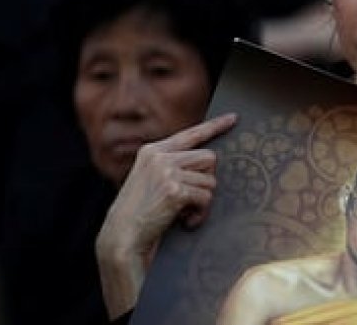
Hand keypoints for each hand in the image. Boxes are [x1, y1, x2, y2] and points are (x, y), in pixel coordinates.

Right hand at [96, 113, 236, 318]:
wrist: (122, 237)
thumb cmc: (140, 213)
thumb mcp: (150, 179)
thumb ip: (173, 165)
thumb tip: (209, 161)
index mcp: (153, 151)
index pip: (190, 134)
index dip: (215, 126)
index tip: (234, 118)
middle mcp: (160, 157)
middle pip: (209, 158)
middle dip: (207, 180)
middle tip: (192, 198)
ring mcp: (166, 172)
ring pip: (210, 180)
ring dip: (202, 200)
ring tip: (184, 212)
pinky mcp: (174, 190)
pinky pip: (206, 198)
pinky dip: (200, 213)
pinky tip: (185, 221)